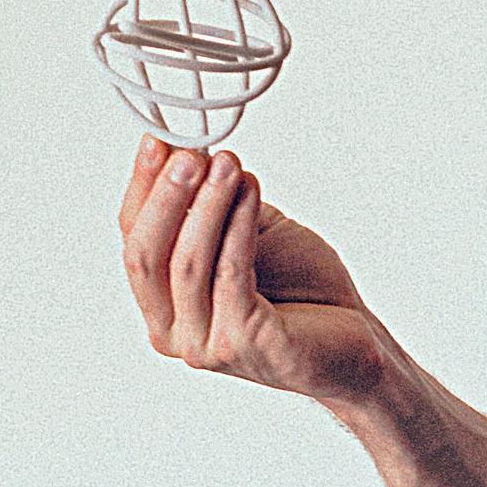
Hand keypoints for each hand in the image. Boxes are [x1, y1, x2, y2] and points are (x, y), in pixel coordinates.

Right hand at [118, 135, 383, 405]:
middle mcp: (172, 332)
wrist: (354, 345)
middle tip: (190, 153)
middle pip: (144, 255)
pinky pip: (229, 274)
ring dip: (207, 206)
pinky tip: (251, 191)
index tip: (157, 141)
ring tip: (229, 165)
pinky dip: (239, 226)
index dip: (142, 188)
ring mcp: (203, 345)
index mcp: (162, 306)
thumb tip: (183, 150)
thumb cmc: (301, 292)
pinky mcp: (240, 344)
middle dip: (166, 197)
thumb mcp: (244, 237)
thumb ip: (209, 208)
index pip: (132, 239)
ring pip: (185, 265)